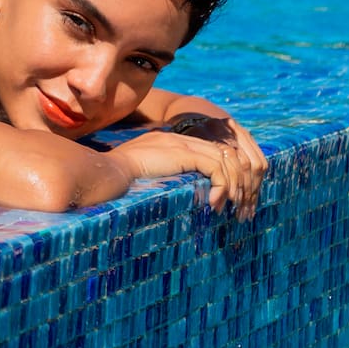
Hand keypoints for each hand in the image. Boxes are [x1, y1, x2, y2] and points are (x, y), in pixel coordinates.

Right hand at [110, 121, 266, 220]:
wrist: (109, 171)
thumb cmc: (120, 179)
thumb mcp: (146, 173)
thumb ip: (163, 175)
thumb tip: (178, 194)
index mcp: (170, 141)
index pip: (210, 152)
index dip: (224, 175)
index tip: (227, 199)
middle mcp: (180, 138)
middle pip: (224, 154)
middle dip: (237, 182)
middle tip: (239, 207)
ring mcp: (182, 143)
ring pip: (227, 162)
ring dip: (234, 187)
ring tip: (230, 208)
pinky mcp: (185, 154)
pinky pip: (218, 169)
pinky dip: (223, 187)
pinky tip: (215, 204)